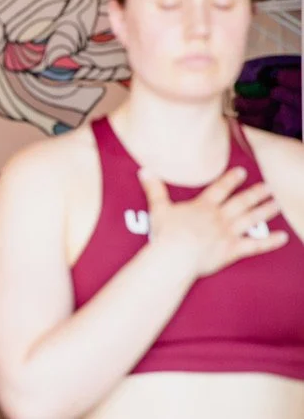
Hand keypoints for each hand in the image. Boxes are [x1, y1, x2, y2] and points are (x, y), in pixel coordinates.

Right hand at [139, 166, 288, 278]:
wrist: (175, 256)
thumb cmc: (166, 234)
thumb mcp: (158, 208)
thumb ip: (154, 189)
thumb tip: (144, 170)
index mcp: (203, 207)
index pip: (220, 189)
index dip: (231, 180)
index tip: (242, 172)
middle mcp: (219, 217)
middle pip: (241, 202)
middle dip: (255, 193)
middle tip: (268, 187)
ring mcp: (228, 234)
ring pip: (251, 219)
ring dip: (265, 211)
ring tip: (276, 203)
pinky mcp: (232, 251)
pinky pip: (255, 245)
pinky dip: (270, 241)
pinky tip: (283, 237)